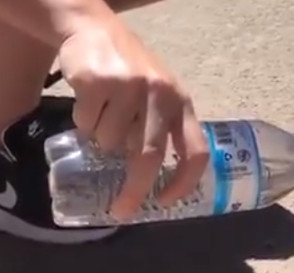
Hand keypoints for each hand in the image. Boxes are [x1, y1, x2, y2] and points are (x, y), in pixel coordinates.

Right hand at [57, 18, 208, 220]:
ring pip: (111, 142)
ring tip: (104, 116)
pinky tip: (90, 102)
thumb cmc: (134, 72)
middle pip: (150, 156)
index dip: (185, 182)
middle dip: (135, 189)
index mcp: (182, 104)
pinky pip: (86, 124)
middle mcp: (161, 95)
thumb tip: (153, 181)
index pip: (195, 151)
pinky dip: (84, 123)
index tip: (166, 201)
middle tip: (122, 209)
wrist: (96, 29)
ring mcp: (130, 87)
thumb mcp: (160, 97)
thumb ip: (163, 130)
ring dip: (103, 141)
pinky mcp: (99, 81)